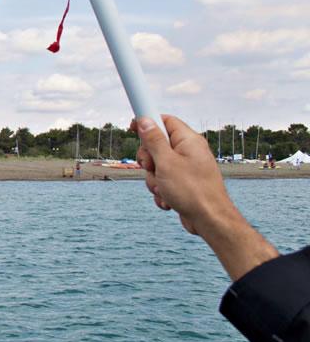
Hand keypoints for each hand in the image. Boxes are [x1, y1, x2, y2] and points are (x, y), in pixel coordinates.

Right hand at [131, 115, 229, 235]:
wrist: (210, 220)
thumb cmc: (192, 190)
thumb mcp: (166, 162)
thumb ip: (154, 140)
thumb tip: (145, 121)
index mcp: (188, 140)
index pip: (165, 121)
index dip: (147, 122)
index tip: (132, 127)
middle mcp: (189, 152)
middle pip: (156, 145)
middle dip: (148, 160)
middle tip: (153, 167)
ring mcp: (186, 168)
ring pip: (157, 166)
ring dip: (154, 179)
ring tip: (164, 188)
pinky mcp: (183, 183)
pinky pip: (163, 181)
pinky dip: (161, 190)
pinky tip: (169, 199)